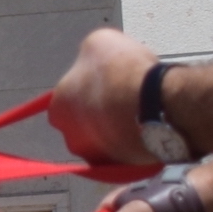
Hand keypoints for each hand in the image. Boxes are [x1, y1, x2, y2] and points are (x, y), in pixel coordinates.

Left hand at [49, 27, 159, 169]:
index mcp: (58, 107)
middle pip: (88, 122)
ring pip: (108, 140)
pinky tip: (148, 127)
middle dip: (105, 112)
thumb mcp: (99, 42)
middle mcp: (70, 136)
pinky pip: (126, 154)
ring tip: (141, 112)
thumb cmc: (124, 72)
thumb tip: (94, 58)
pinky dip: (135, 143)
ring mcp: (95, 156)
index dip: (94, 87)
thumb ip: (90, 54)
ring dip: (120, 128)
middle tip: (127, 98)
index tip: (110, 82)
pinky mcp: (120, 168)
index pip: (72, 97)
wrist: (154, 103)